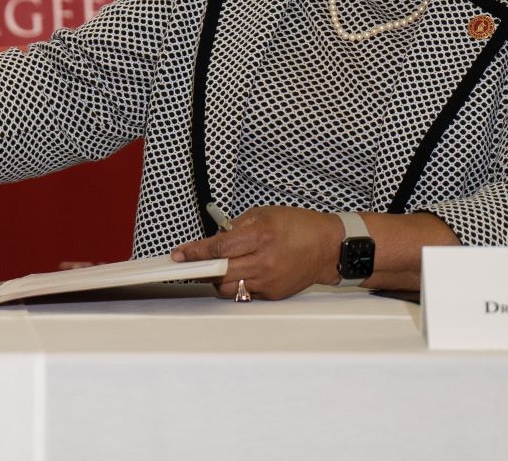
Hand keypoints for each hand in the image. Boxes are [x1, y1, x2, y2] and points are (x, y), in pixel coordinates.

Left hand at [168, 205, 342, 299]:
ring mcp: (269, 281)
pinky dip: (237, 285)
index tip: (179, 255)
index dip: (195, 252)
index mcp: (260, 236)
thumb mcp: (264, 214)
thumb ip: (236, 226)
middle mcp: (264, 262)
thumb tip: (215, 239)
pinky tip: (240, 273)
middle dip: (202, 268)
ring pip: (229, 288)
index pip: (219, 248)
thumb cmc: (300, 227)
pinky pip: (245, 294)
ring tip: (219, 267)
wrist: (328, 247)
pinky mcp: (273, 294)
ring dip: (218, 279)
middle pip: (220, 272)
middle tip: (191, 263)